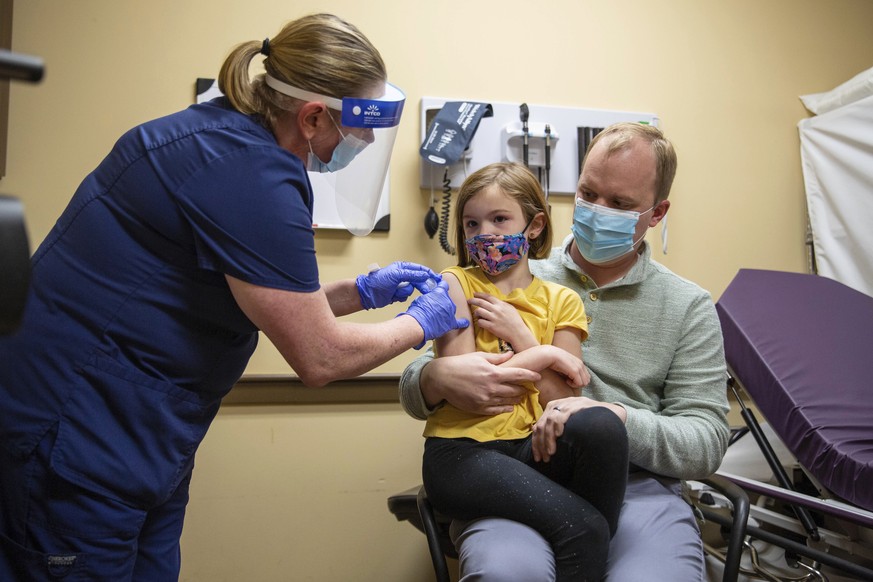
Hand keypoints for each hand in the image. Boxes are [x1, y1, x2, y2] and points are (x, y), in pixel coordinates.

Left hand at [356, 262, 440, 309]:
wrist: (368, 294)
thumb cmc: (378, 281)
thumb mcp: (396, 275)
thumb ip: (411, 274)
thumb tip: (424, 274)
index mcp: (402, 268)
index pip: (419, 269)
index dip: (428, 273)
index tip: (436, 278)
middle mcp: (402, 276)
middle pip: (418, 280)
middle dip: (421, 285)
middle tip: (427, 290)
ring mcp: (400, 285)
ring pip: (411, 289)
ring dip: (404, 291)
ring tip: (396, 291)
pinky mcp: (398, 294)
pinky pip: (406, 296)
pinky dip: (401, 296)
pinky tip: (394, 296)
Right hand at [402, 279, 469, 348]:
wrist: (419, 324)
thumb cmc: (418, 311)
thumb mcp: (422, 298)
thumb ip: (429, 296)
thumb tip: (430, 298)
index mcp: (440, 292)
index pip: (444, 285)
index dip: (441, 286)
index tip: (441, 286)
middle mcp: (448, 301)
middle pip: (447, 299)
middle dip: (442, 301)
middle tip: (433, 306)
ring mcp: (451, 312)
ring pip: (451, 309)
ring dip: (446, 310)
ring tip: (437, 315)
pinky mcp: (451, 323)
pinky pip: (459, 323)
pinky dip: (462, 323)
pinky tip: (465, 323)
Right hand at [423, 352, 539, 413]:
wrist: (442, 378)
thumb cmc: (461, 364)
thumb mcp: (479, 356)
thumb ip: (498, 357)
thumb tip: (512, 354)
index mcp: (494, 373)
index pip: (518, 375)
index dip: (530, 375)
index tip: (538, 376)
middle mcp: (492, 388)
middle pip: (516, 390)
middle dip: (524, 388)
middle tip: (529, 387)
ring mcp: (486, 400)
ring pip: (509, 401)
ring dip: (517, 398)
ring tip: (521, 396)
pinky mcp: (480, 408)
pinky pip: (498, 410)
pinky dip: (506, 408)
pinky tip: (510, 406)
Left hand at [467, 292, 535, 349]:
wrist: (518, 332)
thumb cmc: (515, 320)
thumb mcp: (510, 308)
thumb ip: (502, 304)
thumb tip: (494, 301)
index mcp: (501, 304)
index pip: (487, 296)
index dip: (480, 294)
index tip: (474, 294)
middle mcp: (496, 310)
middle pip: (481, 302)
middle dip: (473, 300)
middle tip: (468, 300)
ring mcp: (493, 318)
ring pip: (479, 311)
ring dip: (476, 312)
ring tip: (477, 314)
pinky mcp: (491, 327)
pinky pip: (480, 322)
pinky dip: (479, 321)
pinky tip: (481, 322)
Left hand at [532, 397, 626, 461]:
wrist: (612, 415)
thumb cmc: (590, 424)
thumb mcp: (571, 428)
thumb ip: (558, 433)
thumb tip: (544, 449)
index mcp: (555, 409)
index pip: (539, 426)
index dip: (536, 443)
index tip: (538, 458)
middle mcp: (560, 404)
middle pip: (542, 424)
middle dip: (541, 443)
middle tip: (544, 458)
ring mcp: (570, 403)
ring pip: (550, 420)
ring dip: (549, 438)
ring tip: (551, 452)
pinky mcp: (579, 404)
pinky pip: (564, 413)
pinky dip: (558, 425)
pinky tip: (558, 435)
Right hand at [542, 345, 590, 387]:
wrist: (547, 354)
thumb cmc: (552, 360)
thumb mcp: (563, 365)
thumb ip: (569, 369)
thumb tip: (570, 378)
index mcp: (578, 362)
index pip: (586, 376)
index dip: (578, 380)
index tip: (569, 379)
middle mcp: (580, 364)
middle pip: (587, 380)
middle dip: (578, 384)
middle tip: (568, 381)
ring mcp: (578, 366)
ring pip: (585, 382)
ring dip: (576, 385)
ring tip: (567, 381)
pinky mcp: (575, 370)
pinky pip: (579, 383)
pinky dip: (573, 385)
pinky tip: (566, 381)